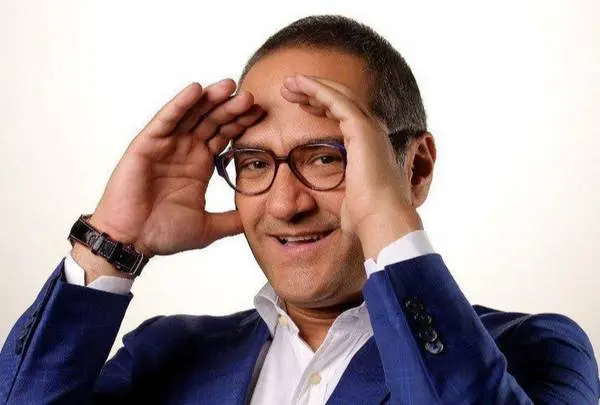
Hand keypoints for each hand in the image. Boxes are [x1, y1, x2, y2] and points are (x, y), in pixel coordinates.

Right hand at [89, 80, 263, 257]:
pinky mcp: (147, 144)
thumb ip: (231, 221)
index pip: (224, 135)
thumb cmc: (163, 233)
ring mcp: (166, 145)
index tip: (261, 113)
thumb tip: (255, 221)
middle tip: (250, 96)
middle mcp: (184, 150)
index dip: (241, 123)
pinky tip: (196, 90)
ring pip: (191, 114)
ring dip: (209, 99)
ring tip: (229, 86)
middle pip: (212, 120)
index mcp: (200, 164)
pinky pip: (166, 120)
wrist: (132, 242)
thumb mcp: (207, 227)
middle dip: (231, 108)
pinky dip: (180, 104)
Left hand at [281, 74, 421, 256]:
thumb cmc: (364, 218)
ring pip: (339, 95)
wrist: (381, 220)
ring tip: (288, 83)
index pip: (345, 116)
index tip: (301, 105)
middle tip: (289, 89)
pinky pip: (336, 100)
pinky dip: (317, 89)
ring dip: (312, 86)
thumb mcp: (344, 200)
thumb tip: (315, 204)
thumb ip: (334, 192)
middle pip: (342, 101)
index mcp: (369, 148)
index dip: (322, 106)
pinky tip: (299, 84)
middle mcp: (373, 134)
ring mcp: (370, 130)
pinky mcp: (362, 130)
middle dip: (314, 92)